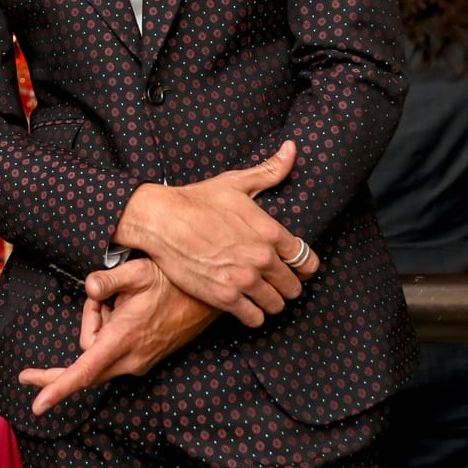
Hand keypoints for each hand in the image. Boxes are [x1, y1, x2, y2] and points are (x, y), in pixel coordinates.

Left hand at [17, 259, 215, 414]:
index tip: (38, 404)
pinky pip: (109, 349)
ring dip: (98, 323)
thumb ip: (110, 280)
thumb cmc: (172, 283)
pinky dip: (108, 329)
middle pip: (84, 360)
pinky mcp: (141, 359)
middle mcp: (129, 358)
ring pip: (96, 351)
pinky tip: (124, 308)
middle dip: (84, 327)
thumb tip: (89, 285)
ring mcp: (137, 362)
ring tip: (120, 299)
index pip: (84, 370)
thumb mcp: (139, 272)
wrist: (207, 300)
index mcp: (124, 339)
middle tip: (95, 303)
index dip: (58, 387)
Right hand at [114, 141, 319, 325]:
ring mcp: (244, 279)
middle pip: (293, 287)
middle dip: (285, 285)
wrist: (160, 219)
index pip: (306, 261)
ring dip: (269, 301)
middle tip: (273, 282)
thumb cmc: (197, 199)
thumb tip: (292, 149)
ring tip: (258, 294)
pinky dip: (252, 314)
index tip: (292, 266)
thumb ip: (270, 170)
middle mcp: (262, 258)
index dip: (301, 265)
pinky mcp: (224, 297)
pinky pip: (254, 318)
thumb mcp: (236, 182)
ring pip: (275, 305)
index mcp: (270, 232)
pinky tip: (244, 304)